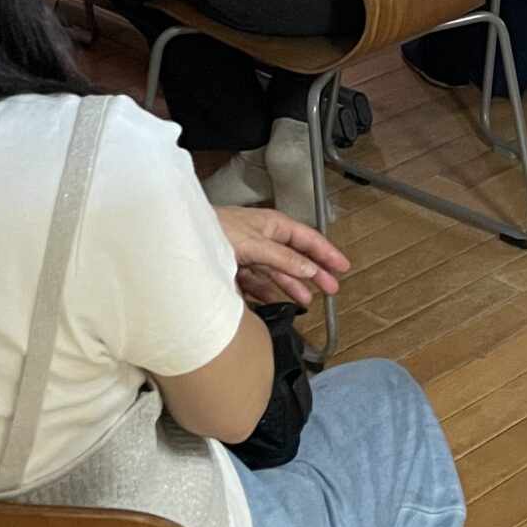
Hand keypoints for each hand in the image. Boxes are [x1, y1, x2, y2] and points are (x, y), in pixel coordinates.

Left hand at [213, 206, 348, 307]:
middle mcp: (265, 238)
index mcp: (274, 225)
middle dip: (315, 273)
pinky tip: (276, 301)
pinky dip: (268, 292)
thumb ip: (283, 258)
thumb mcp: (255, 243)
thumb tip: (309, 268)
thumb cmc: (216, 227)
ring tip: (307, 300)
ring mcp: (251, 253)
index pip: (308, 239)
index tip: (342, 267)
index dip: (327, 253)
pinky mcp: (237, 268)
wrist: (184, 237)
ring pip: (279, 272)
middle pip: (296, 258)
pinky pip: (259, 282)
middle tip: (332, 288)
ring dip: (294, 286)